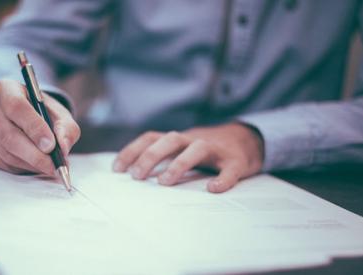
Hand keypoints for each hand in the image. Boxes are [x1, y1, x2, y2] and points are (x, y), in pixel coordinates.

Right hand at [0, 79, 79, 174]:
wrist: (27, 119)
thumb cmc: (43, 114)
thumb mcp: (60, 115)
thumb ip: (66, 128)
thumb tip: (63, 146)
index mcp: (6, 89)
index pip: (16, 107)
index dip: (34, 128)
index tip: (51, 145)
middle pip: (9, 135)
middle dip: (35, 154)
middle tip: (54, 165)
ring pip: (6, 153)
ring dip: (31, 164)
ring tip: (50, 166)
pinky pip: (1, 163)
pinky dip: (21, 168)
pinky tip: (34, 164)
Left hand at [113, 123, 263, 192]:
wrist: (246, 140)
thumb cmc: (205, 150)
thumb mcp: (181, 149)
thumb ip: (161, 157)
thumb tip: (131, 175)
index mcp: (178, 139)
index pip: (151, 138)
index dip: (133, 150)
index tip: (117, 169)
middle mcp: (194, 140)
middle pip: (170, 140)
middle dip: (151, 156)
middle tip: (137, 176)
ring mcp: (216, 149)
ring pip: (197, 149)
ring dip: (179, 163)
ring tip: (165, 182)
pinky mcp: (236, 161)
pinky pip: (230, 169)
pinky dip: (223, 179)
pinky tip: (213, 189)